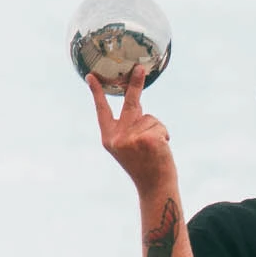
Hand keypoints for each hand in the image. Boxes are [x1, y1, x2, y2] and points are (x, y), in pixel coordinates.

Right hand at [89, 63, 174, 190]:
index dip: (97, 92)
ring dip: (157, 129)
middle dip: (135, 83)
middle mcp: (117, 137)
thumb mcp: (129, 146)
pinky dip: (164, 135)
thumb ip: (129, 126)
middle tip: (140, 68)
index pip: (102, 110)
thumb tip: (137, 101)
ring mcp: (131, 138)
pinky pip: (159, 125)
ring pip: (150, 118)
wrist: (154, 188)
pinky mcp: (147, 139)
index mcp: (109, 138)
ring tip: (154, 150)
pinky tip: (160, 150)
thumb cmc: (144, 167)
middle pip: (130, 103)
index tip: (91, 76)